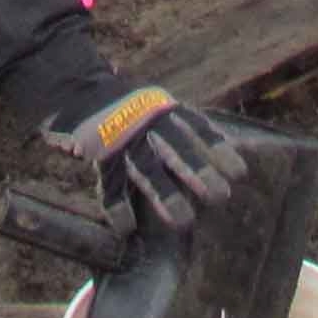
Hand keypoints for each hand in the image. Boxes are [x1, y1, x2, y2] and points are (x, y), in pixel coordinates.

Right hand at [46, 85, 244, 232]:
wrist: (78, 89)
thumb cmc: (129, 107)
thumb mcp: (159, 108)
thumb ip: (184, 129)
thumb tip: (228, 152)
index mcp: (165, 109)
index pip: (197, 129)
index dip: (218, 150)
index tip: (239, 173)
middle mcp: (147, 123)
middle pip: (176, 149)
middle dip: (198, 172)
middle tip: (221, 197)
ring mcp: (122, 138)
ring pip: (146, 168)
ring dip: (164, 195)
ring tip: (184, 221)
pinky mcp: (98, 153)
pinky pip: (110, 182)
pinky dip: (117, 206)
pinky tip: (126, 227)